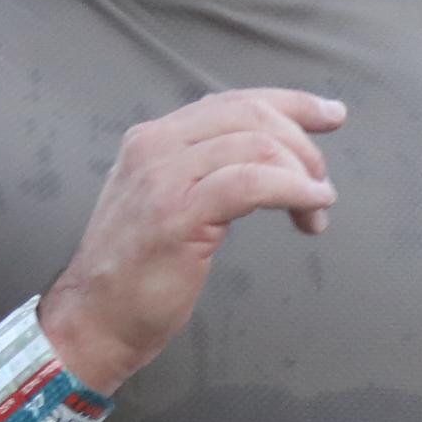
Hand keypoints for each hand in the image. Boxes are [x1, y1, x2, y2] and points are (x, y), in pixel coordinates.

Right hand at [34, 87, 343, 389]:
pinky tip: (309, 205)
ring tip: (316, 208)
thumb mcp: (164, 203)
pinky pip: (252, 183)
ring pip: (256, 145)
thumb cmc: (135, 273)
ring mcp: (163, 179)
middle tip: (321, 183)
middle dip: (302, 143)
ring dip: (303, 174)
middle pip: (250, 115)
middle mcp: (154, 147)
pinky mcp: (178, 215)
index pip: (232, 101)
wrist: (92, 320)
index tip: (330, 115)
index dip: (290, 103)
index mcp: (152, 139)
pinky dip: (293, 189)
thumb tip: (266, 156)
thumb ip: (201, 171)